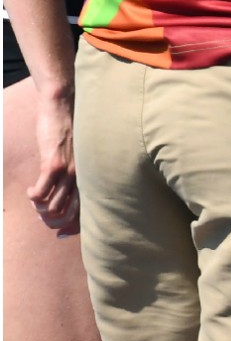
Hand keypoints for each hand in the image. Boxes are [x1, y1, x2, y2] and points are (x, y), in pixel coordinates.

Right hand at [26, 87, 78, 235]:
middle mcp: (84, 180)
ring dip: (39, 209)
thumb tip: (67, 191)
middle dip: (51, 220)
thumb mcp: (78, 157)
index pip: (86, 213)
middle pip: (67, 215)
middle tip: (40, 214)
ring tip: (34, 200)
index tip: (60, 233)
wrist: (64, 107)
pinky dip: (33, 197)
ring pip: (52, 208)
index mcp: (91, 179)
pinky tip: (30, 191)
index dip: (72, 228)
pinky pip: (40, 194)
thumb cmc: (71, 131)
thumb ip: (76, 174)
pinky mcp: (53, 165)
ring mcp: (69, 174)